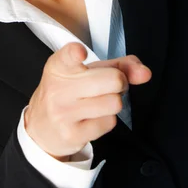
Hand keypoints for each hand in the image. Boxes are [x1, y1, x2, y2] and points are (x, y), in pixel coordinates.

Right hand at [24, 42, 151, 160]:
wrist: (41, 126)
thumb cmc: (69, 92)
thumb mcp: (87, 72)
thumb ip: (118, 66)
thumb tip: (145, 72)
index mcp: (59, 66)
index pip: (68, 56)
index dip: (76, 53)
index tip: (80, 53)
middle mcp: (58, 87)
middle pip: (113, 80)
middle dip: (120, 82)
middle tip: (108, 86)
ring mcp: (64, 112)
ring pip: (114, 103)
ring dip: (113, 102)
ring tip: (98, 102)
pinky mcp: (72, 133)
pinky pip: (109, 122)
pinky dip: (107, 119)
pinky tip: (92, 117)